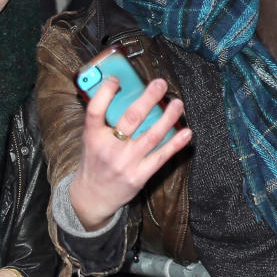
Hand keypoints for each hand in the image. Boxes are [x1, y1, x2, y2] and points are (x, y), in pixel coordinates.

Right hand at [70, 77, 191, 229]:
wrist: (92, 197)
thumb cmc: (94, 163)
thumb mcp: (90, 141)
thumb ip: (103, 122)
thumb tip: (124, 96)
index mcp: (92, 137)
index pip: (96, 110)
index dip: (105, 92)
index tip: (117, 79)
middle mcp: (109, 149)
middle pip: (131, 118)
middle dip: (149, 98)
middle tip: (161, 84)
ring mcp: (125, 163)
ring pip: (151, 135)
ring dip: (168, 117)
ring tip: (177, 103)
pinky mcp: (139, 175)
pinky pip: (161, 156)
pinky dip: (175, 143)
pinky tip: (186, 132)